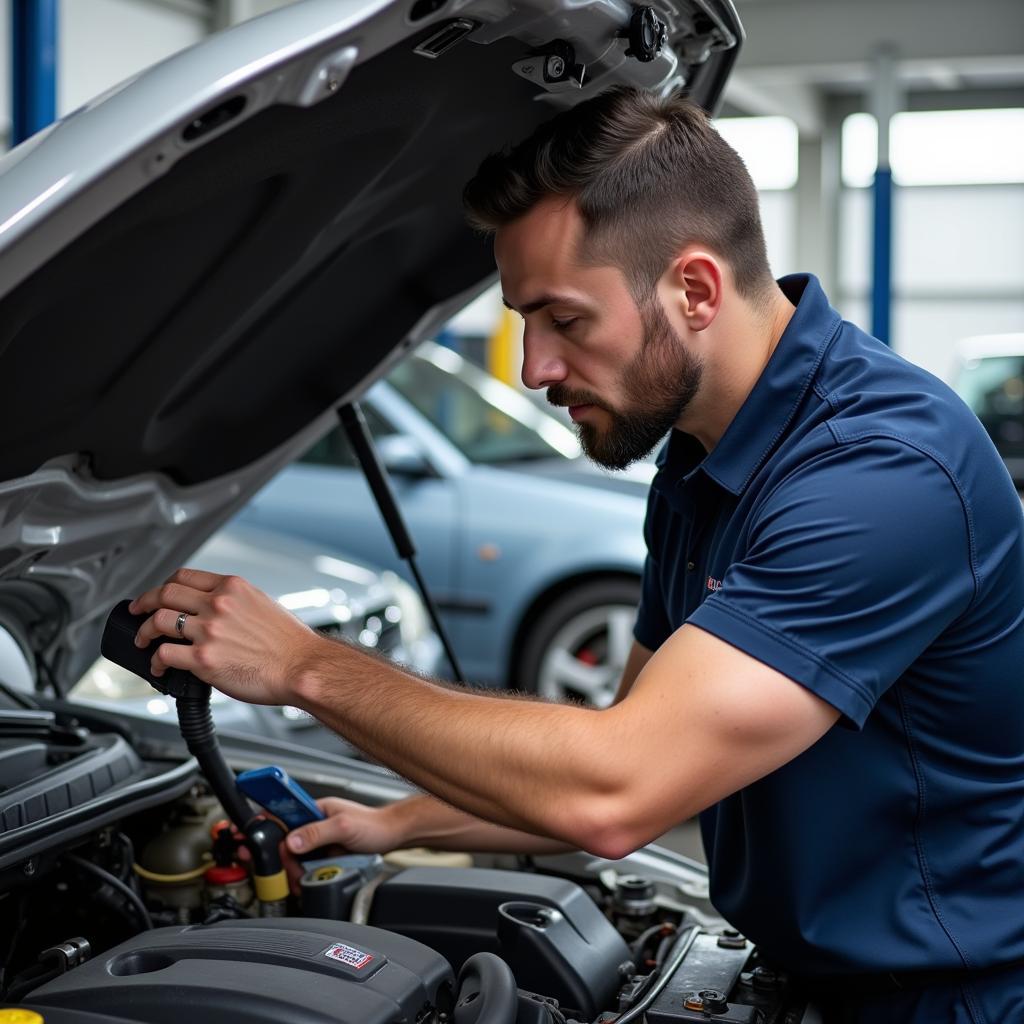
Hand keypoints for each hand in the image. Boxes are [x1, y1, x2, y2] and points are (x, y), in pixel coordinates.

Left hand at [130, 568, 322, 705]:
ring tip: (144, 640)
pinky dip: (156, 661)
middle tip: (138, 611)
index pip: (185, 576)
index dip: (164, 585)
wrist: (302, 667)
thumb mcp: (263, 605)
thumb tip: (212, 611)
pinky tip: (160, 666)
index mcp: (233, 588)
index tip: (159, 594)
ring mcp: (209, 631)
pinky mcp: (204, 659)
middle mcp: (218, 604)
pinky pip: (165, 654)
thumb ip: (234, 602)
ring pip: (158, 621)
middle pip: (164, 594)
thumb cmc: (291, 644)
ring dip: (145, 631)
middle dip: (144, 603)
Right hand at [280, 797, 407, 891]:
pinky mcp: (324, 855)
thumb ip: (316, 833)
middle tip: (294, 873)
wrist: (393, 837)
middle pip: (286, 843)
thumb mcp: (344, 827)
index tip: (261, 846)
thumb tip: (291, 841)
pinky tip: (309, 882)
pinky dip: (306, 876)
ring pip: (295, 858)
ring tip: (302, 880)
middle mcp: (314, 824)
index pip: (283, 817)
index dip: (269, 831)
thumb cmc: (374, 825)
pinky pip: (307, 867)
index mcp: (316, 809)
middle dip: (286, 861)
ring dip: (295, 872)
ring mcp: (319, 841)